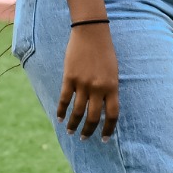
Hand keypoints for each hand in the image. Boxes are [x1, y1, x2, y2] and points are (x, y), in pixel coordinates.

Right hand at [56, 24, 119, 140]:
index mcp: (112, 87)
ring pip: (78, 111)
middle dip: (88, 131)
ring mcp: (83, 83)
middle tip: (84, 139)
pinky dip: (61, 110)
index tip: (104, 139)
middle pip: (93, 117)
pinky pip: (64, 98)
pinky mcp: (69, 77)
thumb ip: (109, 90)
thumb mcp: (113, 72)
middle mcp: (98, 88)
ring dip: (73, 124)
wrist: (91, 33)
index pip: (112, 115)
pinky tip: (59, 117)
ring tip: (70, 131)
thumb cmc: (104, 52)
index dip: (108, 129)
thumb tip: (102, 108)